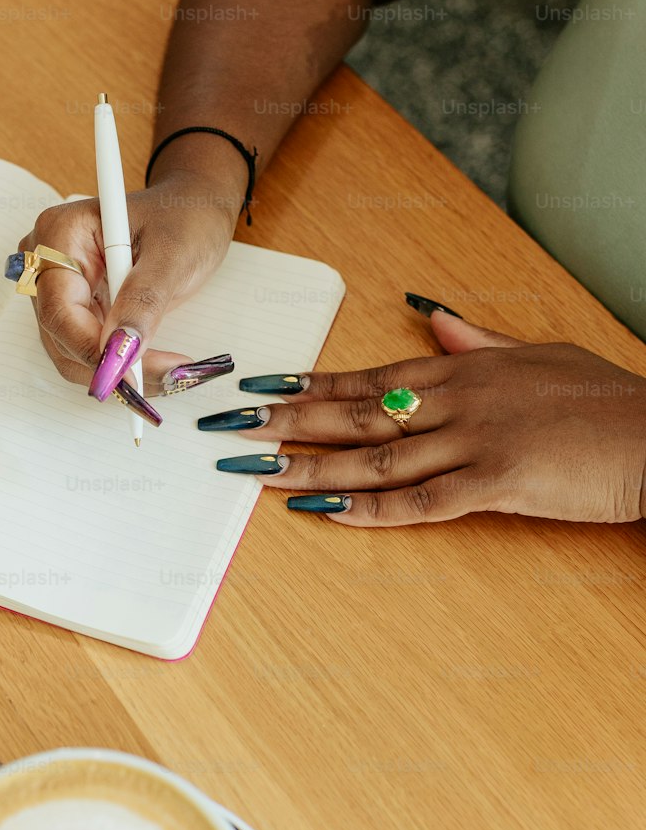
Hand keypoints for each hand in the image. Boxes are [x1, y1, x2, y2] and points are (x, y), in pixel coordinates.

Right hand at [16, 168, 238, 395]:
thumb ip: (143, 301)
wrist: (194, 212)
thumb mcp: (172, 253)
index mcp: (61, 234)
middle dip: (111, 366)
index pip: (60, 309)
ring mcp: (61, 291)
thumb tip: (120, 348)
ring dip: (118, 374)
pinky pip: (89, 353)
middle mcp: (50, 264)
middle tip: (168, 376)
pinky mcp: (79, 312)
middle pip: (62, 338)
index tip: (132, 374)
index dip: (92, 349)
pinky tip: (156, 366)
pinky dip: (120, 367)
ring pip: (73, 355)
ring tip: (170, 372)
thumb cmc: (183, 216)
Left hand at [217, 311, 645, 524]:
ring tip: (254, 474)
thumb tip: (435, 316)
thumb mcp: (537, 352)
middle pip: (354, 411)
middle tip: (227, 428)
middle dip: (285, 420)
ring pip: (374, 456)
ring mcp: (474, 439)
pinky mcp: (498, 482)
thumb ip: (479, 339)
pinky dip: (370, 509)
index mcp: (463, 368)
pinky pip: (421, 501)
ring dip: (308, 466)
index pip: (367, 375)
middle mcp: (457, 398)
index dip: (309, 384)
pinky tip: (325, 513)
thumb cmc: (603, 397)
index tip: (258, 387)